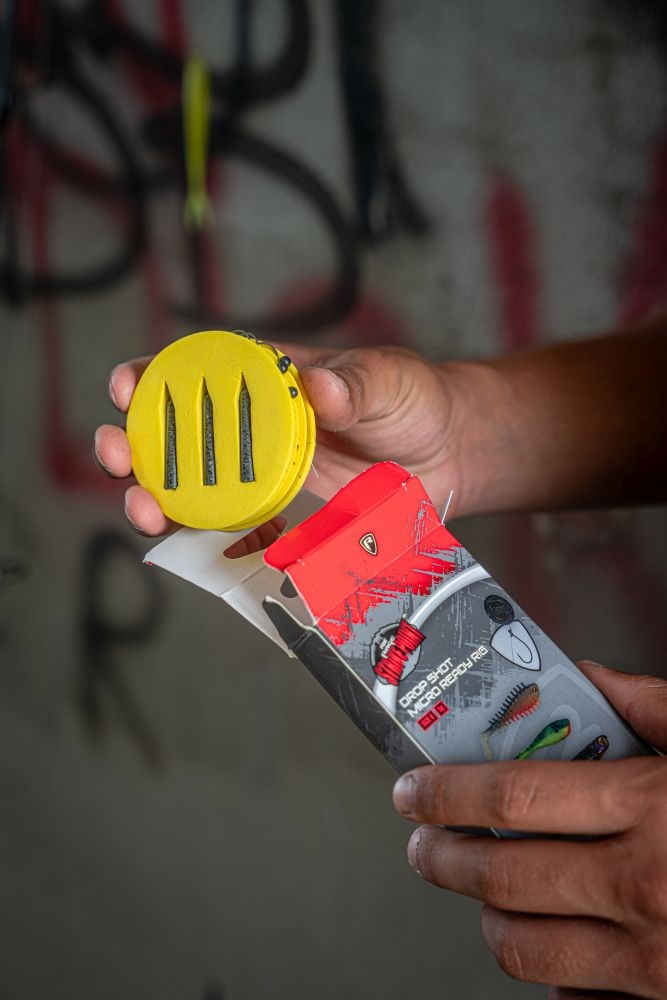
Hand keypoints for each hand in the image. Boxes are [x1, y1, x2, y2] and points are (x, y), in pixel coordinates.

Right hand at [94, 343, 468, 535]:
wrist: (450, 453)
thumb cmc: (415, 400)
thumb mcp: (388, 380)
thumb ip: (355, 384)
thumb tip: (318, 387)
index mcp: (270, 377)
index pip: (198, 369)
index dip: (153, 375)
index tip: (128, 385)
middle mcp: (255, 424)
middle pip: (177, 431)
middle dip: (134, 441)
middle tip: (118, 455)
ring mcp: (264, 471)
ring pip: (193, 483)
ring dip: (156, 495)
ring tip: (144, 510)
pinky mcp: (281, 512)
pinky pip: (234, 525)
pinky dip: (204, 536)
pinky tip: (186, 545)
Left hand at [392, 661, 666, 998]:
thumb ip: (649, 704)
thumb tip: (584, 676)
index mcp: (656, 809)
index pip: (512, 798)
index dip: (447, 791)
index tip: (414, 787)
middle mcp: (648, 889)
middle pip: (500, 877)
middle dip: (439, 857)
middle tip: (422, 839)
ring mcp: (656, 963)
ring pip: (522, 947)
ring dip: (483, 915)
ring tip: (478, 884)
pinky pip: (573, 995)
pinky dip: (546, 964)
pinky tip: (552, 930)